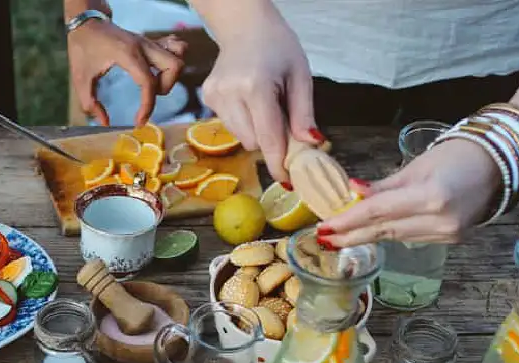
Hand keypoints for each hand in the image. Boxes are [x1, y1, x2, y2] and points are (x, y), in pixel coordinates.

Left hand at [67, 21, 185, 126]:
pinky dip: (171, 61)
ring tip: (154, 84)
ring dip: (170, 75)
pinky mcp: (150, 41)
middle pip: (174, 66)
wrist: (86, 23)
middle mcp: (143, 46)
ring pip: (178, 56)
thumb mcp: (80, 79)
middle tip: (149, 95)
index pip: (148, 82)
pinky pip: (173, 48)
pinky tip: (157, 70)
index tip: (139, 121)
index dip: (148, 106)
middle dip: (166, 87)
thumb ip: (90, 104)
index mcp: (127, 54)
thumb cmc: (82, 49)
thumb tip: (104, 123)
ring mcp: (149, 42)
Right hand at [199, 5, 317, 183]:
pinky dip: (244, 120)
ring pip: (240, 137)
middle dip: (270, 141)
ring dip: (256, 131)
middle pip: (253, 142)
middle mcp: (230, 93)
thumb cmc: (278, 47)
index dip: (278, 162)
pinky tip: (248, 100)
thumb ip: (303, 113)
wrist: (245, 25)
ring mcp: (214, 96)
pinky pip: (230, 125)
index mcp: (255, 87)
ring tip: (264, 104)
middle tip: (283, 122)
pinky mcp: (207, 97)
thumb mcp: (300, 76)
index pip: (268, 137)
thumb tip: (310, 144)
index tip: (287, 180)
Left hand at [319, 140, 502, 246]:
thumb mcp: (416, 166)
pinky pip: (410, 238)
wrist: (500, 164)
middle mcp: (439, 221)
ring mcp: (447, 234)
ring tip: (340, 236)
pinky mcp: (451, 240)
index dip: (347, 221)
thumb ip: (383, 187)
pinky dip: (389, 234)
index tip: (324, 227)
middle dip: (350, 235)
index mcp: (431, 197)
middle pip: (383, 231)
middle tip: (323, 238)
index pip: (377, 212)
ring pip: (395, 237)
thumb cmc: (458, 155)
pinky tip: (370, 234)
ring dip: (367, 236)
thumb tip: (351, 194)